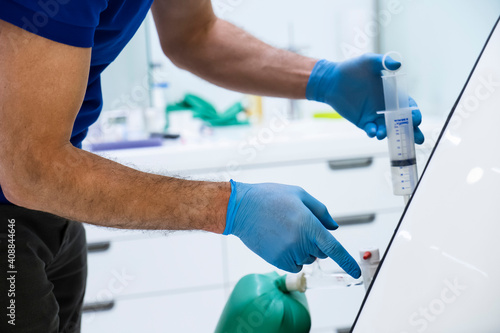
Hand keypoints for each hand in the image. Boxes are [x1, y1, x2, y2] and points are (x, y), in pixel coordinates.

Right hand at [224, 180, 360, 277]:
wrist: (241, 208)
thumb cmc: (270, 198)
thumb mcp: (299, 195)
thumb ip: (320, 211)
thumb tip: (333, 228)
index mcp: (308, 224)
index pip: (334, 248)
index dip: (346, 262)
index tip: (355, 272)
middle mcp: (300, 241)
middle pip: (321, 252)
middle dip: (316, 242)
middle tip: (298, 225)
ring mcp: (288, 253)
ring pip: (307, 259)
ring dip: (303, 249)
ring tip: (285, 231)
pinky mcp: (276, 260)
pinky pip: (294, 265)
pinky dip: (293, 257)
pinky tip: (281, 241)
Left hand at [306, 53, 423, 143]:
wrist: (332, 80)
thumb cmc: (352, 68)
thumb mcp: (369, 62)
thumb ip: (383, 62)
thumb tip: (398, 64)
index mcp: (392, 94)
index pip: (408, 106)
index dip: (415, 113)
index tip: (416, 118)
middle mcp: (386, 107)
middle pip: (403, 122)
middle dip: (412, 131)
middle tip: (417, 138)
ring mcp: (375, 115)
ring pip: (388, 128)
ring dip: (388, 133)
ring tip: (384, 134)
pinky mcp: (363, 121)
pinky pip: (372, 130)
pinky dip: (373, 132)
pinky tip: (373, 131)